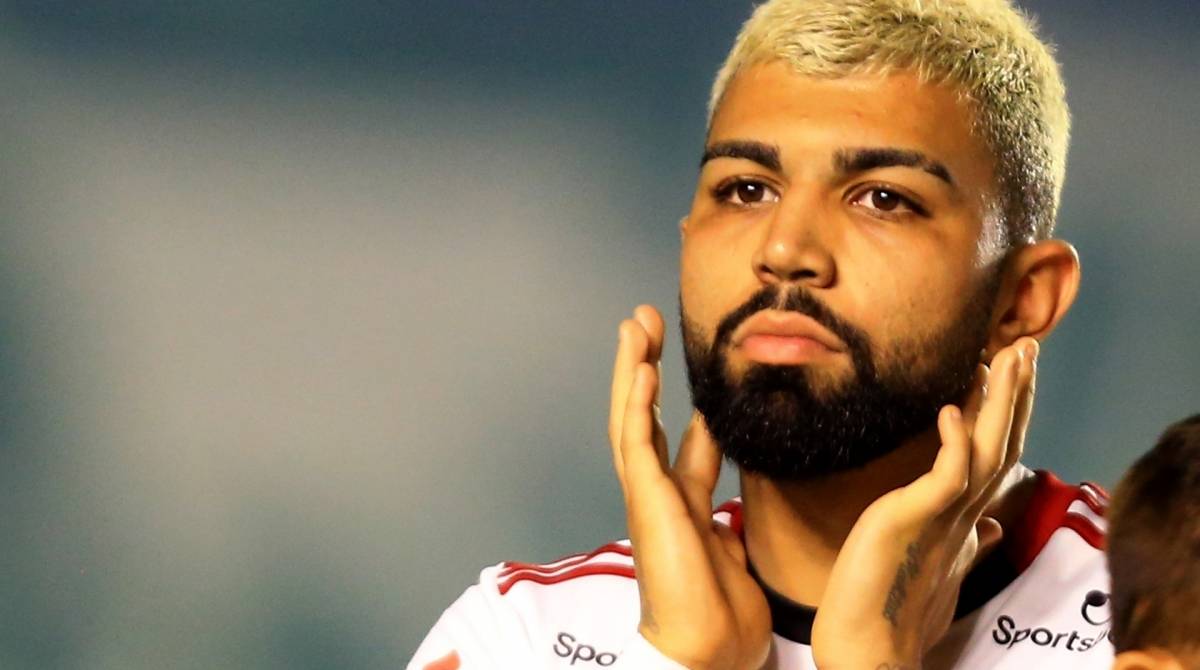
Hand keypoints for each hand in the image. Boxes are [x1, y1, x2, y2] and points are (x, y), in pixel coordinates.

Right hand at [610, 305, 770, 669]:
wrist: (709, 649)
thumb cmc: (723, 615)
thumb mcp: (733, 551)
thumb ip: (726, 523)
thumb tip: (730, 509)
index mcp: (683, 504)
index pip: (683, 440)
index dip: (684, 401)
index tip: (691, 369)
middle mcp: (660, 493)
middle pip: (648, 417)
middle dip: (646, 367)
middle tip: (645, 323)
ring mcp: (647, 495)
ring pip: (632, 418)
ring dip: (632, 368)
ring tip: (634, 324)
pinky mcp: (645, 500)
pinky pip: (636, 441)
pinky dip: (636, 402)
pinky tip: (640, 366)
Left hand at [810, 338, 1038, 669]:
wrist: (868, 641)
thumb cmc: (895, 605)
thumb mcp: (937, 563)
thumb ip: (966, 539)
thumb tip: (989, 526)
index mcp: (966, 518)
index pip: (998, 456)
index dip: (1010, 413)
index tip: (1013, 371)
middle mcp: (964, 514)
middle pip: (1003, 444)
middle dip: (1016, 395)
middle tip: (1026, 347)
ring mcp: (944, 517)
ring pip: (987, 451)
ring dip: (998, 403)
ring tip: (1005, 358)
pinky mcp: (914, 519)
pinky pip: (946, 476)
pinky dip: (954, 442)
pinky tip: (952, 409)